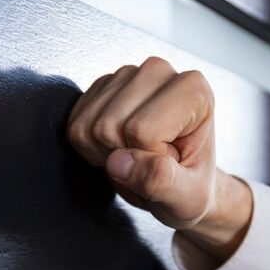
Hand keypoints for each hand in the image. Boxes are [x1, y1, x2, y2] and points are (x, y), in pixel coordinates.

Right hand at [67, 57, 251, 260]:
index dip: (150, 159)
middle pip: (110, 126)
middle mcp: (160, 72)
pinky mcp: (102, 86)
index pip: (142, 130)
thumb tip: (121, 162)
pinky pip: (75, 125)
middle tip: (152, 161)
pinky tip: (119, 147)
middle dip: (126, 157)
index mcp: (194, 91)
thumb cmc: (191, 184)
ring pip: (89, 126)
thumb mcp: (188, 197)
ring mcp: (127, 75)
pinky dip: (90, 147)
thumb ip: (162, 181)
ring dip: (107, 154)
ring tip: (138, 154)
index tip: (171, 160)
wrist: (178, 180)